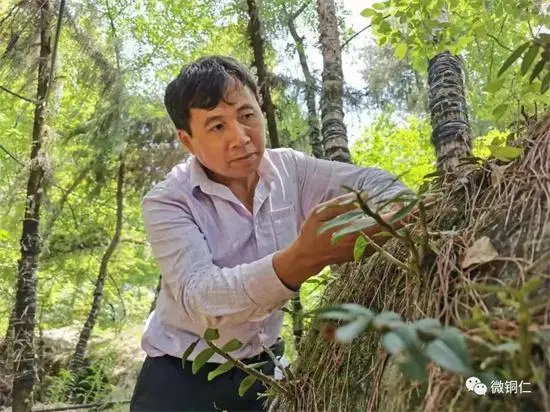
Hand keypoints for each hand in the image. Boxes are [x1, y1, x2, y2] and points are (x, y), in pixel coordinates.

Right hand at [273, 193, 418, 288]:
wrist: (307, 257)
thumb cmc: (311, 233)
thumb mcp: (320, 213)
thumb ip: (341, 204)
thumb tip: (362, 196)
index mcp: (352, 232)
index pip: (381, 221)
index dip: (396, 213)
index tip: (409, 203)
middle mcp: (361, 243)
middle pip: (389, 230)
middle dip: (405, 218)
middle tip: (422, 206)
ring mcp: (363, 250)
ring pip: (387, 237)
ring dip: (400, 226)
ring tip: (414, 212)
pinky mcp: (362, 254)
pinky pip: (381, 242)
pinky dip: (390, 232)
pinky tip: (397, 223)